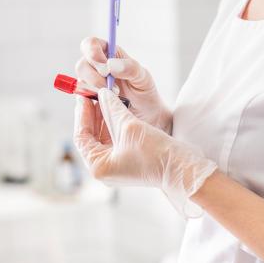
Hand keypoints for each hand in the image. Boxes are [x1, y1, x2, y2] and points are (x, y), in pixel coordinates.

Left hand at [74, 88, 216, 216]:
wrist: (182, 168)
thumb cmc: (154, 153)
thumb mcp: (128, 126)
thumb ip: (112, 108)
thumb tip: (102, 93)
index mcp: (98, 166)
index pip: (81, 136)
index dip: (82, 114)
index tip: (83, 96)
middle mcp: (105, 168)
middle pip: (91, 136)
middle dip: (93, 114)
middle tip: (94, 94)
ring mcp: (117, 166)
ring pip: (104, 136)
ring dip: (105, 117)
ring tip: (107, 98)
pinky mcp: (128, 161)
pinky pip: (116, 139)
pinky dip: (115, 124)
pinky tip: (119, 108)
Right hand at [75, 37, 171, 131]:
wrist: (146, 114)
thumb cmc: (144, 91)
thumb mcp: (143, 77)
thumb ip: (130, 67)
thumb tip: (110, 64)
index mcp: (109, 54)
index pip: (91, 44)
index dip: (92, 52)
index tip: (105, 67)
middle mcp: (96, 67)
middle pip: (81, 65)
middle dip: (94, 77)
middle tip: (112, 87)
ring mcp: (90, 83)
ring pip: (81, 82)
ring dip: (96, 90)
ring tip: (116, 96)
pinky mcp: (88, 99)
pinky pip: (82, 98)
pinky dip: (93, 101)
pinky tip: (107, 104)